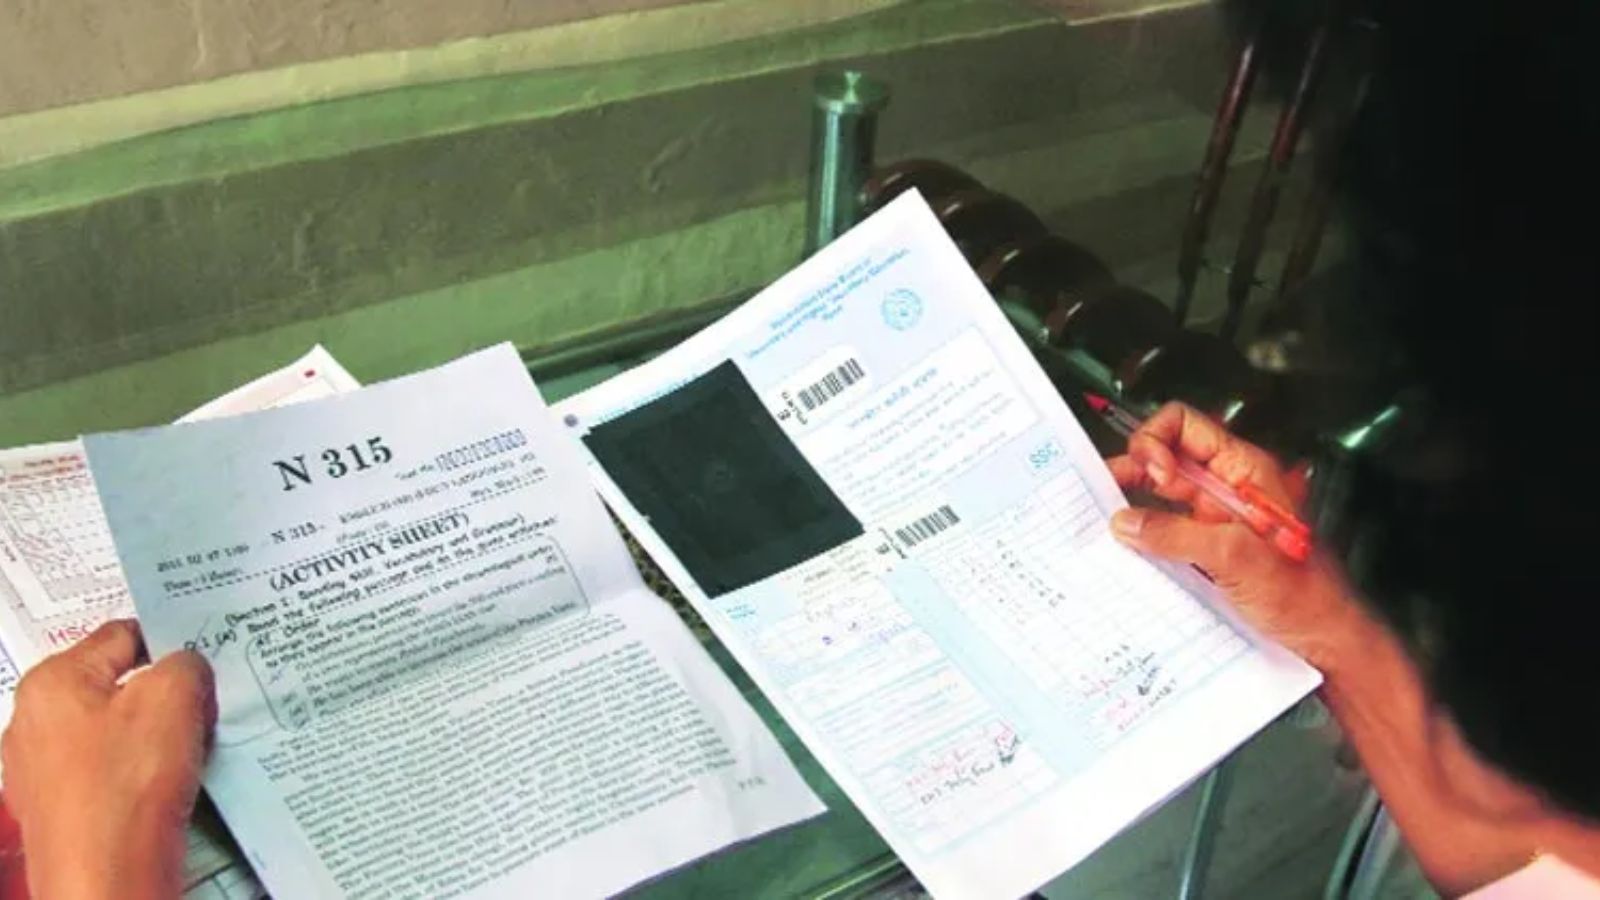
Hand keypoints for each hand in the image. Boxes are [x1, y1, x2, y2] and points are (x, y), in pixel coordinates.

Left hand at [2, 620, 215, 899]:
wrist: (105, 881)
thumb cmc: (128, 787)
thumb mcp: (174, 698)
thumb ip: (185, 664)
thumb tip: (186, 669)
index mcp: (50, 682)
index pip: (123, 636)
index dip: (170, 642)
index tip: (206, 659)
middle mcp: (31, 721)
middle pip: (117, 686)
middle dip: (163, 694)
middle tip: (203, 707)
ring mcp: (39, 770)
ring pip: (115, 730)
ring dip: (156, 735)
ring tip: (190, 749)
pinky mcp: (59, 809)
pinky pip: (110, 771)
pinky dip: (141, 772)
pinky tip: (167, 785)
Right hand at [1106, 403, 1374, 672]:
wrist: (1321, 639)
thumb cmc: (1304, 596)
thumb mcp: (1236, 556)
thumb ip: (1177, 535)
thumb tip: (1126, 523)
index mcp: (1242, 470)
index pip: (1184, 424)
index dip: (1157, 441)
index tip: (1154, 478)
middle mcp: (1224, 487)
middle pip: (1164, 455)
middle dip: (1132, 467)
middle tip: (1108, 491)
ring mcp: (1211, 518)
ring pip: (1158, 493)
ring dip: (1130, 501)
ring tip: (1105, 515)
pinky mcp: (1202, 549)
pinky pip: (1162, 530)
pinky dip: (1139, 534)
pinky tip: (1124, 547)